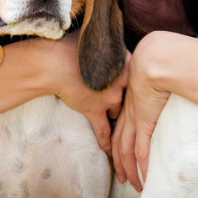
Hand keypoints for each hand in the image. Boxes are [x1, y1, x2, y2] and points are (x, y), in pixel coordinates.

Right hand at [46, 34, 127, 153]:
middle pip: (132, 97)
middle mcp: (121, 80)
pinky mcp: (95, 110)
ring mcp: (109, 97)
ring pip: (120, 113)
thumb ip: (113, 51)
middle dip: (132, 104)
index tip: (142, 90)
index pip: (137, 77)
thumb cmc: (73, 49)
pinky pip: (104, 131)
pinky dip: (107, 142)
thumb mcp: (99, 45)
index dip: (137, 84)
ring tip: (124, 132)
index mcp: (124, 62)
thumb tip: (119, 49)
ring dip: (118, 119)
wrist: (54, 62)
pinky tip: (111, 152)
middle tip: (132, 108)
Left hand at [111, 33, 170, 190]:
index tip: (119, 157)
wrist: (153, 60)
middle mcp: (128, 115)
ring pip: (126, 151)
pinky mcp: (145, 122)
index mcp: (128, 104)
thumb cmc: (155, 63)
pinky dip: (143, 165)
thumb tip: (162, 89)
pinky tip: (146, 176)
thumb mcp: (149, 76)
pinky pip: (141, 149)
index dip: (116, 145)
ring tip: (135, 184)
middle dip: (119, 163)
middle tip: (123, 178)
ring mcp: (135, 119)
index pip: (118, 130)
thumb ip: (153, 86)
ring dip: (130, 169)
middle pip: (118, 145)